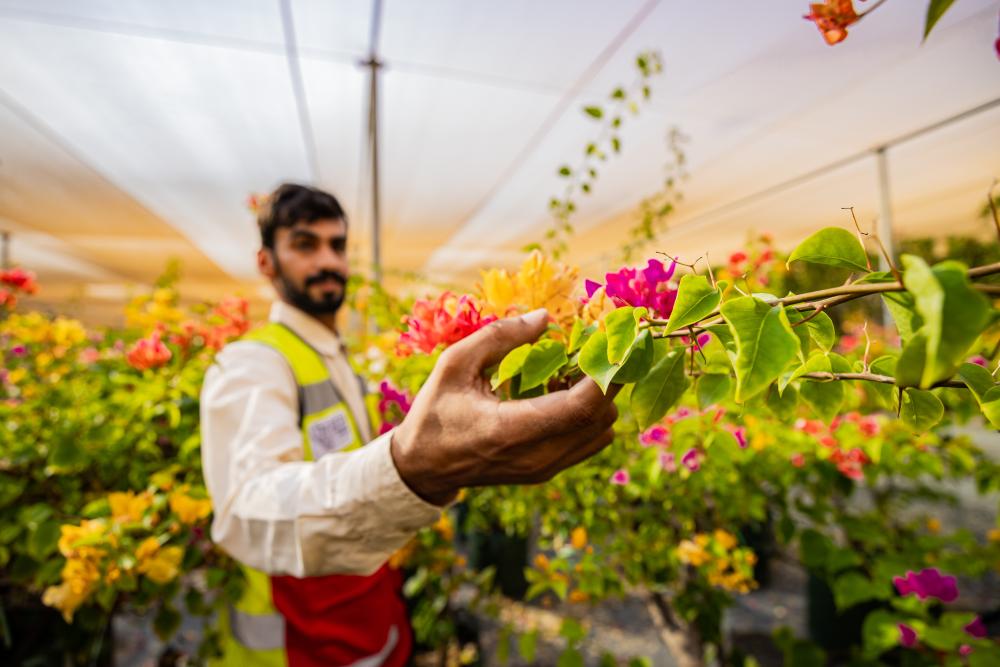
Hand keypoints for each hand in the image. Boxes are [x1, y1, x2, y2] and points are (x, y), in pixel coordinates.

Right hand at [390, 309, 618, 505]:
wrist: (423, 467)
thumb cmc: (435, 412)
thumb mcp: (455, 365)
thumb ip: (500, 337)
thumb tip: (546, 317)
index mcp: (511, 430)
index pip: (581, 406)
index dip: (604, 372)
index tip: (607, 341)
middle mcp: (536, 456)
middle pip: (602, 417)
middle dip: (604, 379)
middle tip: (585, 348)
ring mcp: (545, 468)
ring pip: (603, 431)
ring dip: (596, 398)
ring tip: (566, 373)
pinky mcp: (548, 471)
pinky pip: (589, 442)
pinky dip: (588, 415)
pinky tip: (558, 393)